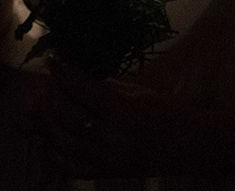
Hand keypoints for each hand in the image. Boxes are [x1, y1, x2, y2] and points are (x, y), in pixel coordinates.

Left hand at [22, 64, 234, 178]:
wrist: (190, 146)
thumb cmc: (166, 112)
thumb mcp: (136, 92)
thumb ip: (102, 87)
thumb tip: (71, 72)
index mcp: (124, 112)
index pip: (82, 88)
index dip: (64, 71)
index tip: (53, 59)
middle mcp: (112, 139)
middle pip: (65, 116)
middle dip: (50, 96)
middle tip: (47, 84)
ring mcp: (107, 161)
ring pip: (62, 142)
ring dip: (48, 122)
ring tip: (44, 106)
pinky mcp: (105, 175)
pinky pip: (69, 166)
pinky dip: (55, 151)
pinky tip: (52, 136)